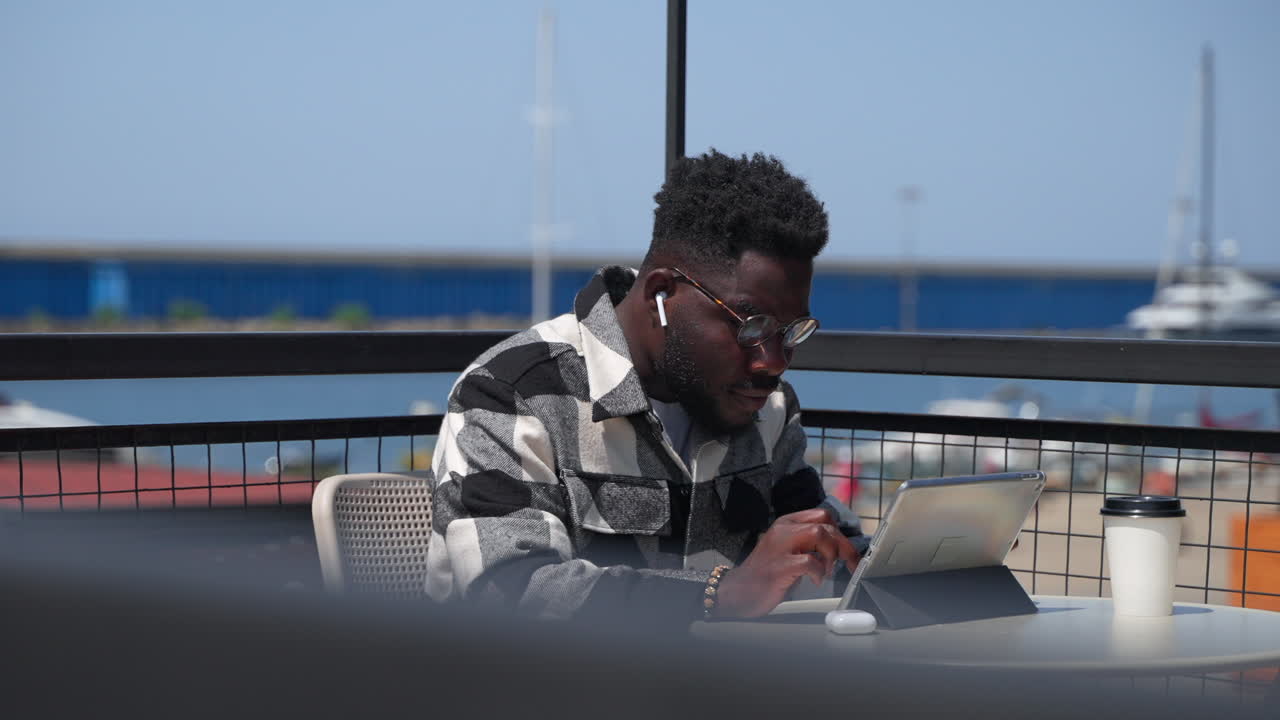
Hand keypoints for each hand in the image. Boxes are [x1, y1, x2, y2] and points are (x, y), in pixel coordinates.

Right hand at [712, 508, 860, 618]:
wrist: (737, 592)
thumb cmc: (766, 574)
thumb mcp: (788, 550)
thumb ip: (808, 544)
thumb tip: (838, 547)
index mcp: (786, 523)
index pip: (822, 515)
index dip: (840, 533)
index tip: (848, 551)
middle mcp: (783, 530)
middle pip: (825, 523)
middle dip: (842, 545)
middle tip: (848, 563)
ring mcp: (780, 546)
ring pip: (818, 534)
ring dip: (830, 554)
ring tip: (826, 570)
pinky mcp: (779, 566)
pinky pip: (809, 561)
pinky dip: (819, 572)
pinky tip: (815, 580)